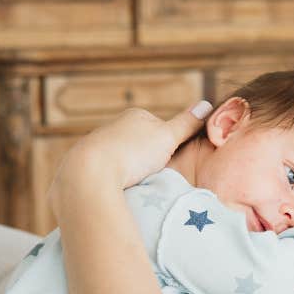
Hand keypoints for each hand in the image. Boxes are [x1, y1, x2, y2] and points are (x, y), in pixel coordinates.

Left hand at [48, 103, 212, 211]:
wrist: (89, 174)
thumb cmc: (132, 153)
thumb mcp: (167, 137)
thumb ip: (186, 124)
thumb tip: (207, 105)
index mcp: (134, 116)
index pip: (161, 128)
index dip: (169, 146)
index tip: (170, 161)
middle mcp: (114, 126)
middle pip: (142, 145)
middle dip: (149, 159)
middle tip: (154, 175)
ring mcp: (98, 145)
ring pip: (124, 159)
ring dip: (132, 171)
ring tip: (136, 184)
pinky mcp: (86, 165)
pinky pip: (108, 172)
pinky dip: (116, 180)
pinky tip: (119, 189)